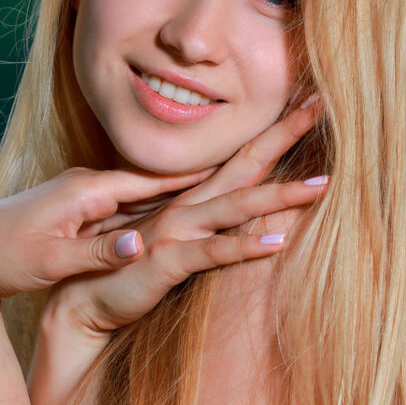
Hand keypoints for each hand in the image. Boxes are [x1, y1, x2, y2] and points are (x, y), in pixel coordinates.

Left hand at [0, 165, 216, 308]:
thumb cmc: (3, 259)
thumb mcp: (51, 260)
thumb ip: (98, 252)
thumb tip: (143, 245)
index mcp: (85, 191)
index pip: (151, 179)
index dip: (193, 174)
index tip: (233, 164)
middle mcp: (86, 185)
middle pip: (152, 180)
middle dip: (193, 177)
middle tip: (237, 166)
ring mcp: (80, 195)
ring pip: (139, 193)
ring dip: (174, 191)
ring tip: (216, 184)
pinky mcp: (74, 209)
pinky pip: (123, 205)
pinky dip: (149, 206)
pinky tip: (168, 211)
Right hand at [41, 93, 326, 334]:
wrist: (83, 300)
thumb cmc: (129, 267)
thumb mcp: (173, 237)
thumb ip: (205, 221)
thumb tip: (244, 211)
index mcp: (191, 197)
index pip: (241, 156)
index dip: (274, 130)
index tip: (308, 104)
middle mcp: (186, 205)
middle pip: (244, 163)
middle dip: (282, 134)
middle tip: (318, 104)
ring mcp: (176, 230)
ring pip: (236, 205)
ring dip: (280, 194)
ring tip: (321, 184)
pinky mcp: (167, 261)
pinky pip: (213, 253)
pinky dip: (246, 247)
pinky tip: (278, 243)